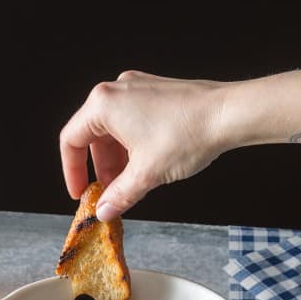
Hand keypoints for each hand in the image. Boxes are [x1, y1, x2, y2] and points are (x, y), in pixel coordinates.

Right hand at [60, 70, 229, 219]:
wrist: (229, 114)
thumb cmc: (187, 135)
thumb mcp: (146, 174)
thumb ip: (119, 195)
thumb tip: (104, 211)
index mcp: (103, 105)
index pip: (71, 141)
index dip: (72, 172)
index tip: (81, 194)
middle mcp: (117, 90)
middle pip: (93, 136)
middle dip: (101, 170)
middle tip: (110, 195)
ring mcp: (138, 88)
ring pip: (115, 131)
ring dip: (118, 161)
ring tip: (131, 185)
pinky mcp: (156, 93)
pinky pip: (133, 122)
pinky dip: (133, 147)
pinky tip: (147, 167)